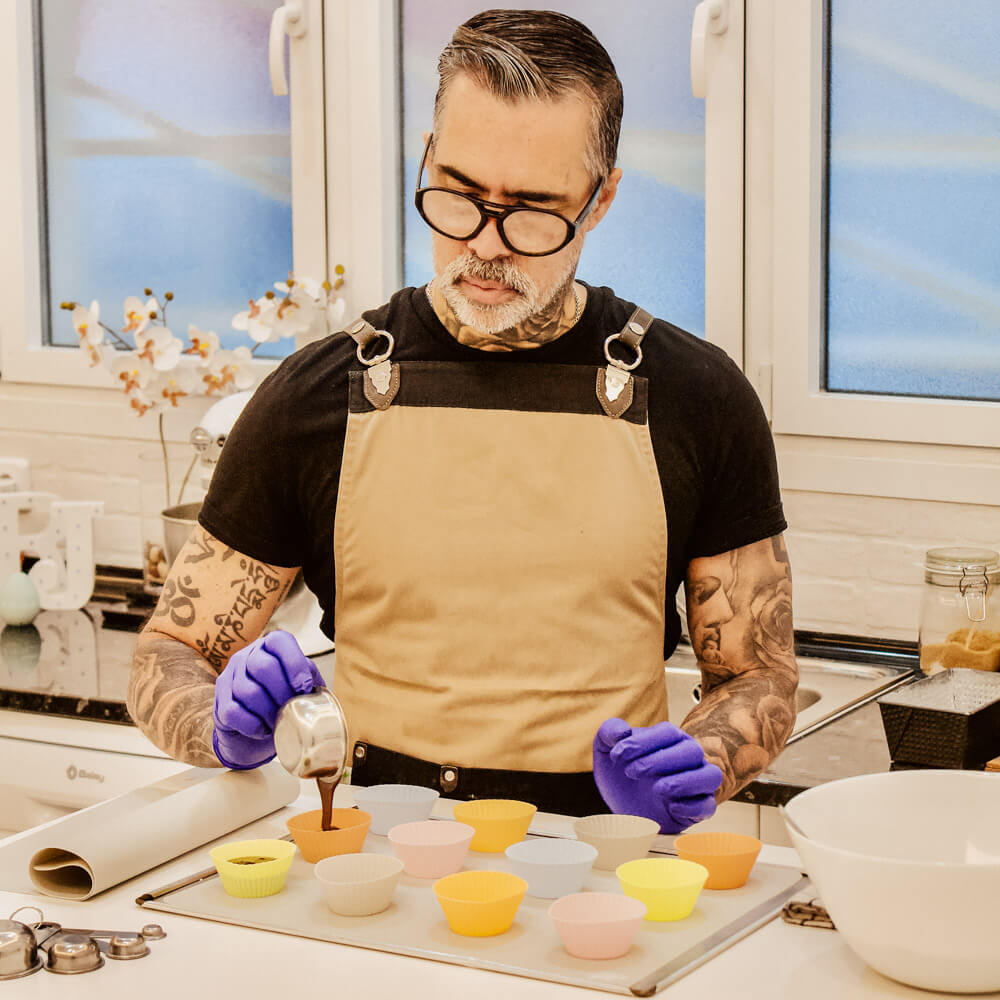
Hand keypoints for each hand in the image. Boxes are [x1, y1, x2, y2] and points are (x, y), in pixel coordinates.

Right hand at [212, 630, 325, 769]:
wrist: (252, 731)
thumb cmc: (280, 702)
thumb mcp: (299, 687)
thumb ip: (310, 683)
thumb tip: (322, 695)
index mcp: (269, 648)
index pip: (279, 641)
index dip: (294, 663)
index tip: (304, 687)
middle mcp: (245, 657)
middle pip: (262, 666)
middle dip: (282, 692)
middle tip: (291, 708)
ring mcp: (228, 678)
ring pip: (248, 690)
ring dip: (268, 711)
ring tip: (279, 722)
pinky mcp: (219, 703)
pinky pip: (234, 712)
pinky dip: (253, 725)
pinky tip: (263, 730)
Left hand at [593, 719, 722, 833]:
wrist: (624, 807)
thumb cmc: (620, 774)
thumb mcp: (606, 750)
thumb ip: (610, 731)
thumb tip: (622, 731)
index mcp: (670, 739)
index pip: (668, 732)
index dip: (642, 742)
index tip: (617, 756)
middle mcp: (689, 758)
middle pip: (692, 750)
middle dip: (660, 760)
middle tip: (632, 772)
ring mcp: (697, 784)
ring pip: (711, 775)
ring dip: (684, 781)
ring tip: (657, 788)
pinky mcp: (699, 809)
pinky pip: (708, 806)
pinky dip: (691, 807)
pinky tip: (669, 806)